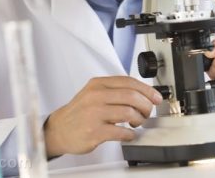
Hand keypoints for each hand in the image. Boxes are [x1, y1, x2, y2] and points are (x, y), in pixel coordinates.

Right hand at [43, 76, 162, 157]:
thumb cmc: (80, 112)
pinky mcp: (94, 132)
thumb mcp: (94, 93)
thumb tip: (143, 93)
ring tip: (137, 122)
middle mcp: (96, 96)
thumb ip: (115, 90)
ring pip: (129, 113)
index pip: (129, 81)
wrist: (59, 130)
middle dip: (146, 105)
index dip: (147, 90)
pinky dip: (130, 133)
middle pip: (132, 96)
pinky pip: (121, 131)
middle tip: (147, 112)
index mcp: (98, 84)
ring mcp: (94, 114)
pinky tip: (129, 133)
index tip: (155, 97)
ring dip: (139, 119)